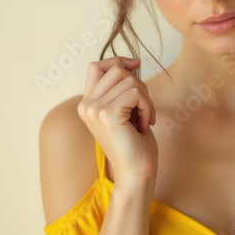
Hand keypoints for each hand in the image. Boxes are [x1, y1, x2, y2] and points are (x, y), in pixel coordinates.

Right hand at [77, 57, 158, 184]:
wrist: (136, 173)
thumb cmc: (136, 143)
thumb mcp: (126, 110)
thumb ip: (121, 88)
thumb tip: (132, 63)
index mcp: (87, 103)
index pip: (96, 66)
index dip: (118, 60)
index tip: (137, 66)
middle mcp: (86, 105)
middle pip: (116, 69)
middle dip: (139, 85)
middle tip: (144, 108)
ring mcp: (94, 109)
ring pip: (129, 80)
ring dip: (146, 98)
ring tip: (144, 119)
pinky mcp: (108, 115)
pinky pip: (136, 93)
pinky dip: (148, 106)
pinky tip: (145, 124)